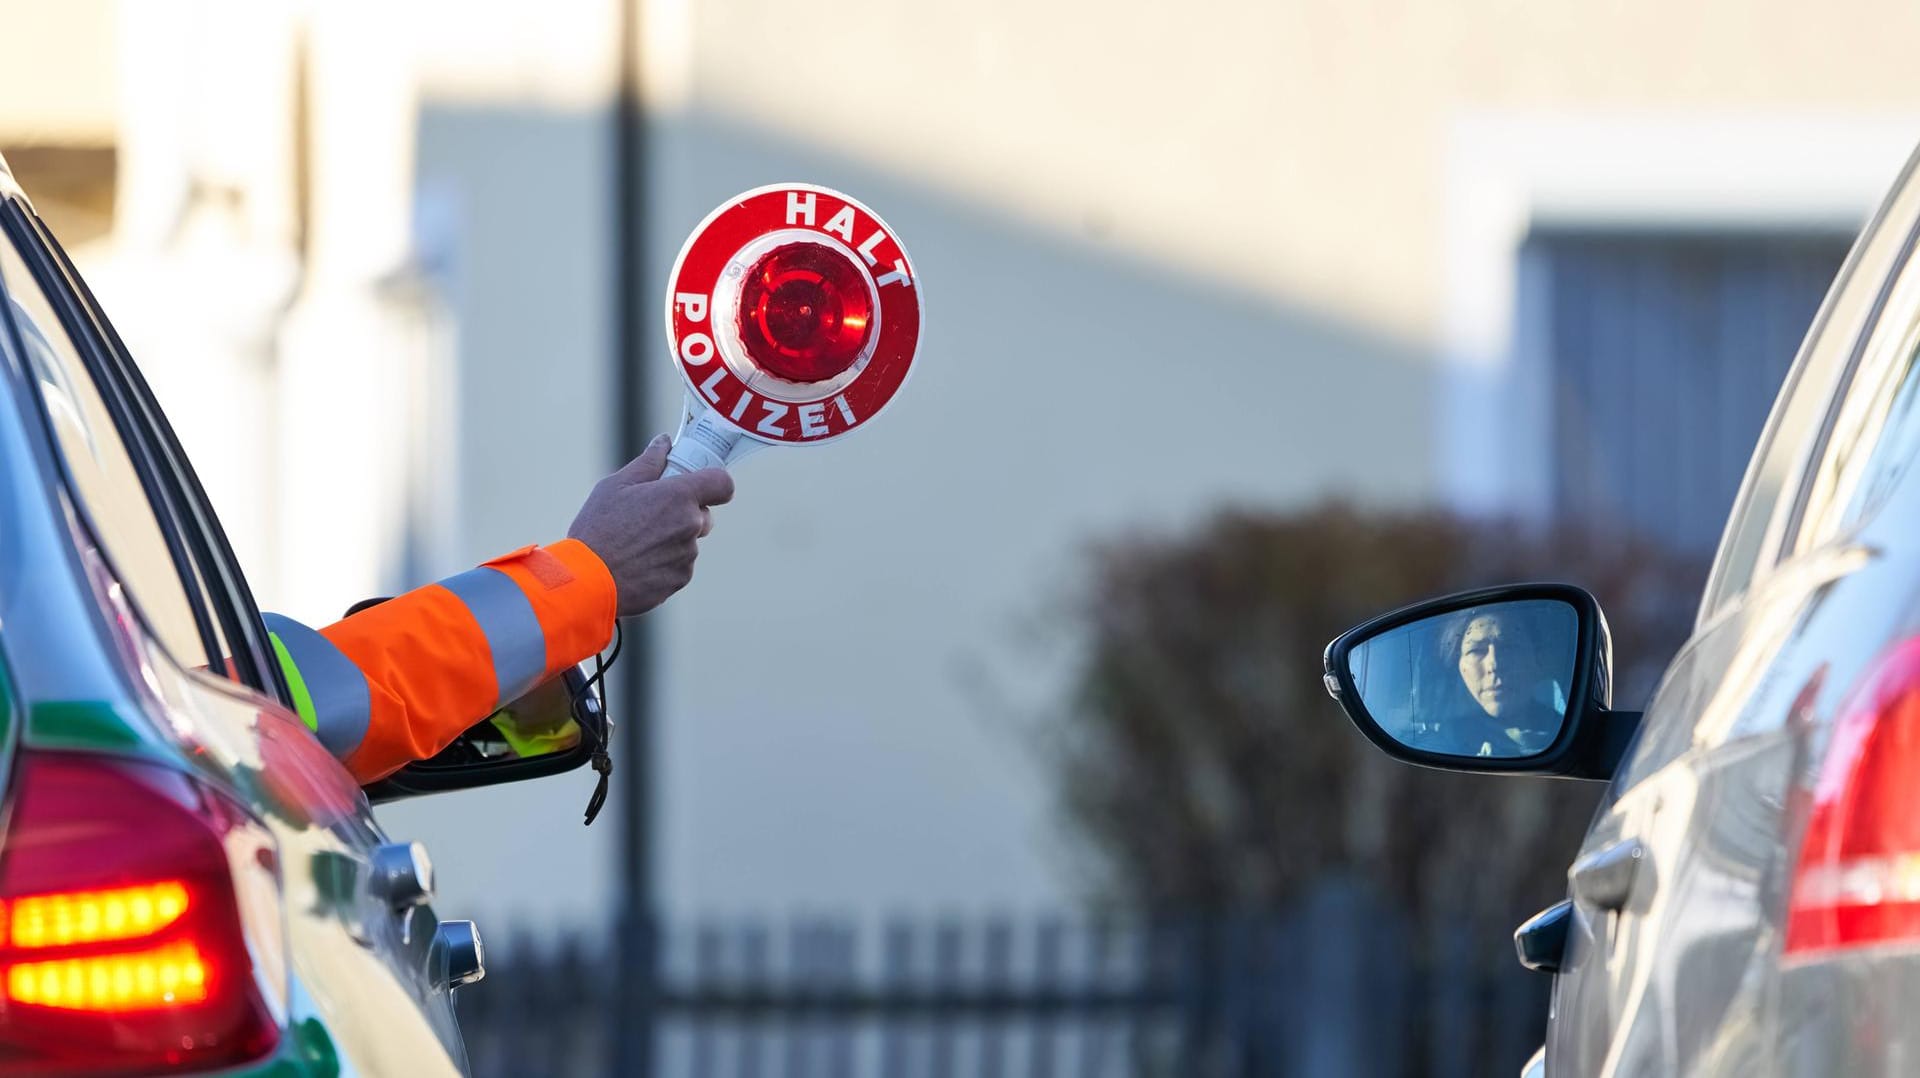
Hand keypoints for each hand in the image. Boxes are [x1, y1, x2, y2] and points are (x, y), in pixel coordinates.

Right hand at [567, 434, 734, 615]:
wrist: (588, 580)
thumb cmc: (599, 528)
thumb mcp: (616, 485)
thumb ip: (648, 462)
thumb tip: (664, 443)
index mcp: (679, 496)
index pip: (722, 483)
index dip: (714, 483)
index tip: (700, 485)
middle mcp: (690, 525)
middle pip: (704, 515)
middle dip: (684, 513)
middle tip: (651, 515)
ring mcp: (687, 555)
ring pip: (688, 542)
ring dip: (671, 540)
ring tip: (635, 543)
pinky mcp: (679, 579)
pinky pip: (679, 565)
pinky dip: (663, 563)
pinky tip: (636, 562)